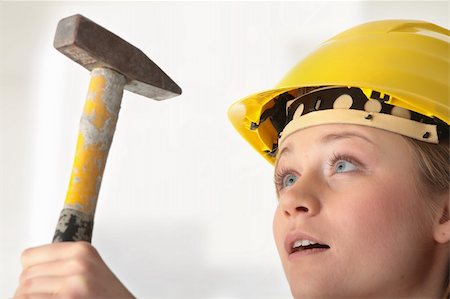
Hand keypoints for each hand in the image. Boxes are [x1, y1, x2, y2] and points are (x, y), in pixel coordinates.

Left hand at [14, 242, 134, 297]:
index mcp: (81, 249)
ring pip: (25, 291)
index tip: (40, 279)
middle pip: (26, 275)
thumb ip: (63, 263)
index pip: (29, 256)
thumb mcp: (90, 268)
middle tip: (47, 295)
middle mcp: (78, 262)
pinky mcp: (68, 298)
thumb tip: (29, 270)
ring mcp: (73, 282)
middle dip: (30, 290)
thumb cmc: (107, 296)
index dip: (31, 271)